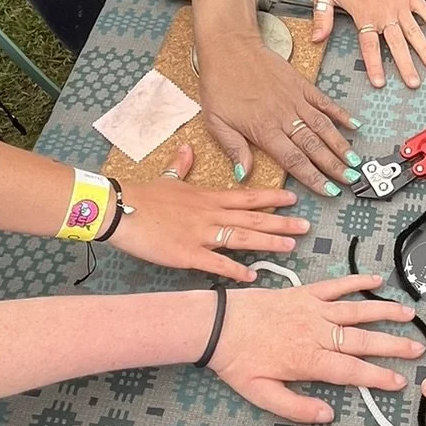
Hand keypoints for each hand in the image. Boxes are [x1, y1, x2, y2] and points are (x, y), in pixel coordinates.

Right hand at [110, 143, 309, 280]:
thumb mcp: (167, 177)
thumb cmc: (143, 196)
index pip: (246, 197)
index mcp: (207, 197)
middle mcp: (210, 214)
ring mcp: (200, 234)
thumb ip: (181, 164)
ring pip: (241, 238)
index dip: (271, 199)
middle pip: (252, 218)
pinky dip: (235, 270)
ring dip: (267, 242)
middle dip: (281, 222)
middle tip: (306, 227)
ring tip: (290, 247)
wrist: (120, 209)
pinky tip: (252, 277)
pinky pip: (216, 263)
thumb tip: (187, 149)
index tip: (293, 200)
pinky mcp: (187, 253)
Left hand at [197, 35, 359, 195]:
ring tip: (354, 161)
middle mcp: (284, 116)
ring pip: (323, 127)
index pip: (294, 160)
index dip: (313, 178)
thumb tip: (243, 174)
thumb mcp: (215, 122)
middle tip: (350, 180)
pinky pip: (324, 101)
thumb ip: (233, 149)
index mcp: (264, 130)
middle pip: (314, 146)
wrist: (229, 47)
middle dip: (334, 166)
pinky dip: (340, 113)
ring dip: (340, 145)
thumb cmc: (219, 84)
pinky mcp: (300, 84)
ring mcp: (295, 99)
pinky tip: (353, 124)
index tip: (328, 191)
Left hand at [209, 274, 423, 421]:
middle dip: (393, 345)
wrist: (217, 324)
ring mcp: (313, 309)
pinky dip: (357, 282)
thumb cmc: (237, 361)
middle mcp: (317, 333)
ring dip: (384, 312)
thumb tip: (328, 415)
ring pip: (356, 311)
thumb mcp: (261, 395)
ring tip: (409, 315)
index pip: (352, 371)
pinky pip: (336, 286)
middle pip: (363, 340)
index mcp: (309, 360)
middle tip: (418, 349)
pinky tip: (376, 281)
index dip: (378, 377)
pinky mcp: (304, 293)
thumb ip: (296, 408)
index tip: (400, 381)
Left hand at [312, 0, 425, 89]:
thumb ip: (322, 18)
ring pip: (414, 31)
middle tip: (413, 82)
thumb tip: (316, 39)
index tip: (380, 82)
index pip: (370, 47)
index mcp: (365, 16)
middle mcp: (385, 13)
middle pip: (397, 45)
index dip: (375, 66)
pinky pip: (424, 11)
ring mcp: (399, 4)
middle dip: (406, 66)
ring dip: (423, 49)